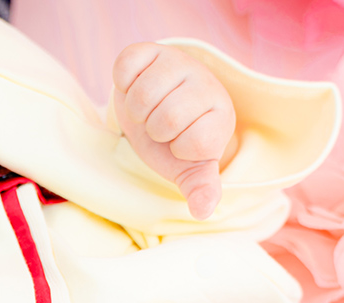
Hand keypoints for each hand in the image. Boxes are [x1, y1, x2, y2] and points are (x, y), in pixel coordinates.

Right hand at [112, 43, 234, 219]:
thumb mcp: (189, 168)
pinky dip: (123, 84)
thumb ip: (200, 188)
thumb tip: (203, 211)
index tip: (180, 143)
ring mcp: (177, 62)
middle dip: (155, 131)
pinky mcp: (149, 50)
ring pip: (144, 95)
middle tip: (160, 126)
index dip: (179, 148)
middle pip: (167, 119)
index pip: (195, 141)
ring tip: (147, 110)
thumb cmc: (174, 142)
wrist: (156, 109)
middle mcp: (204, 83)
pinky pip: (124, 68)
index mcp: (220, 114)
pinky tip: (135, 86)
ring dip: (137, 112)